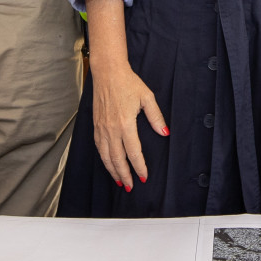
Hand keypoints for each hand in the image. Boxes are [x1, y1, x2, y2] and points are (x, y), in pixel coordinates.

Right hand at [91, 58, 165, 192]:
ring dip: (112, 170)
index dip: (139, 167)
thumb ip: (156, 117)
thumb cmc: (128, 83)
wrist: (107, 73)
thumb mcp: (147, 97)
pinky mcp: (95, 125)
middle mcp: (111, 129)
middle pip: (117, 159)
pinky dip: (103, 159)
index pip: (133, 152)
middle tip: (130, 187)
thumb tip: (165, 133)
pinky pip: (98, 147)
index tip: (144, 177)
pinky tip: (108, 164)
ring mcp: (101, 128)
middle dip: (124, 175)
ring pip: (105, 156)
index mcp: (125, 123)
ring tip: (119, 181)